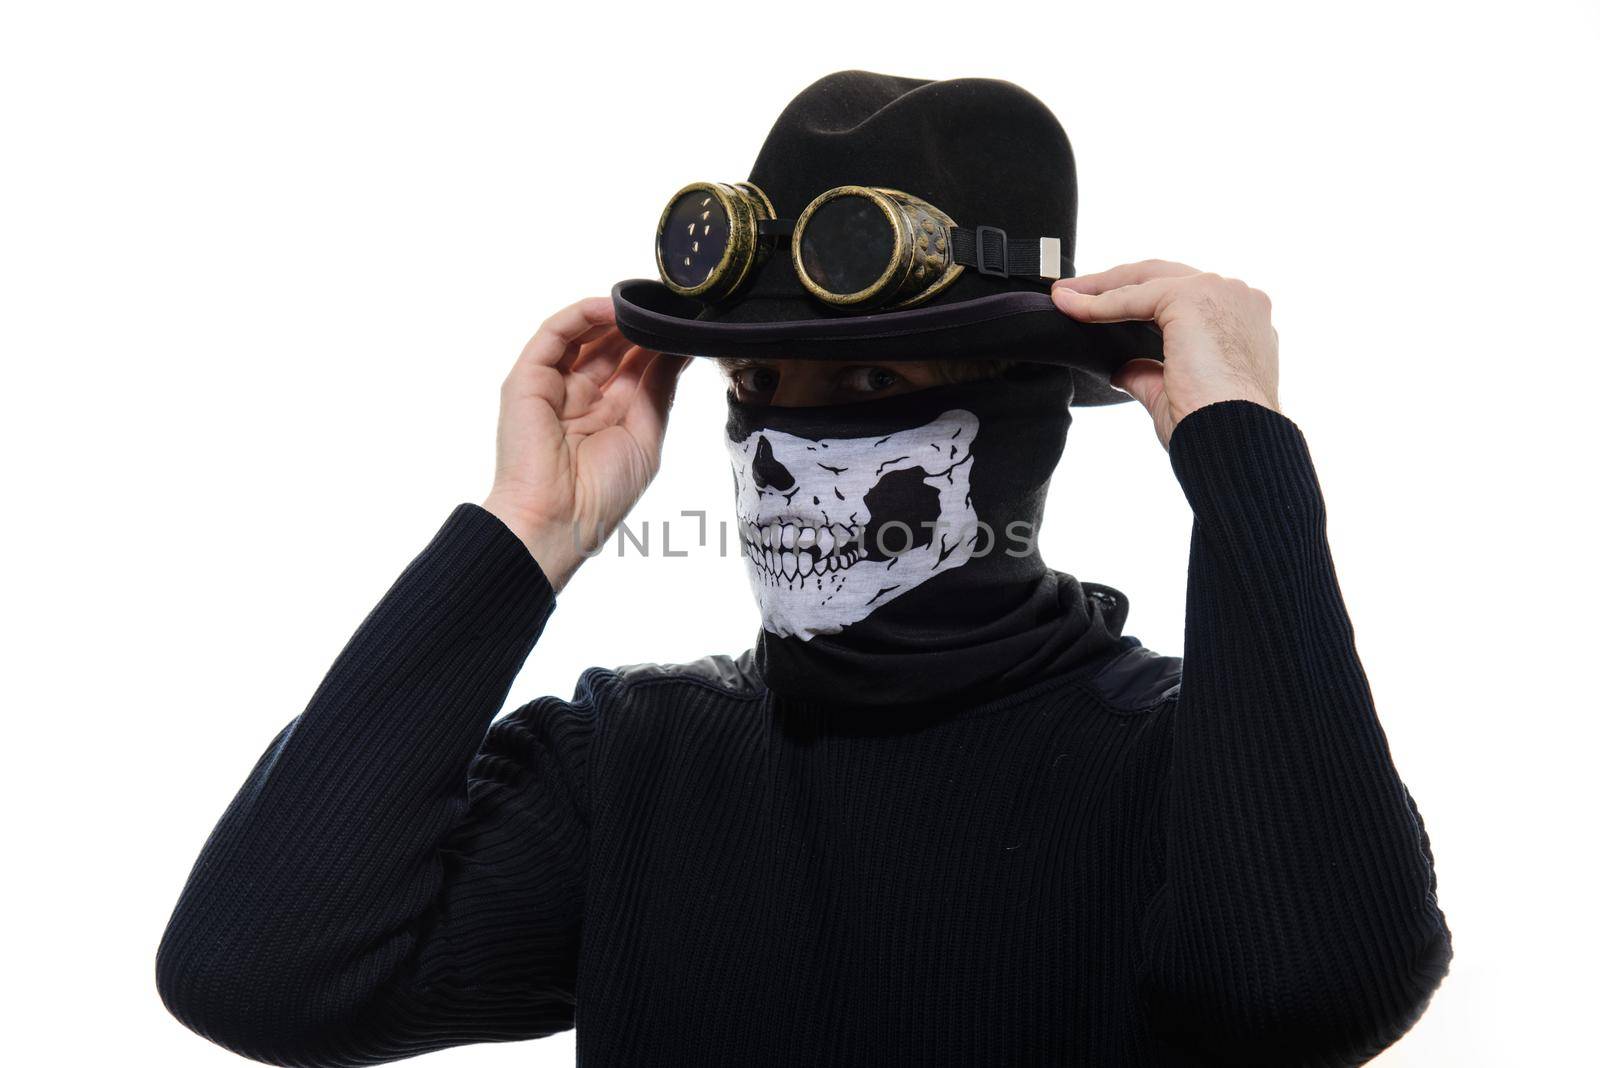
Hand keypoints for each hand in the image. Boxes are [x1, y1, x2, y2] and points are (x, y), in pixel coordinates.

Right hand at [482, 297, 688, 590]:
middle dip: (640, 326)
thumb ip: (660, 388)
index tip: (686, 324)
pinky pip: (554, 334)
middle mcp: (579, 397)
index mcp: (607, 414)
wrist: (559, 520)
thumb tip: (680, 349)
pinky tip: (613, 308)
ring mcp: (552, 385)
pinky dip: (582, 314)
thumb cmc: (601, 493)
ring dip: (615, 316)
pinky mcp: (528, 378)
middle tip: (670, 308)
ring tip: (646, 305)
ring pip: (583, 335)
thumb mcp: (646, 434)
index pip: (634, 366)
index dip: (657, 344)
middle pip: (611, 347)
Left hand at [1051, 261, 1279, 448]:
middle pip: (1165, 278)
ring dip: (1101, 286)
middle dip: (1115, 283)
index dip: (1140, 301)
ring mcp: (1219, 292)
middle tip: (1073, 293)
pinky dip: (1098, 302)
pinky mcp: (1193, 297)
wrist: (1234, 440)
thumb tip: (1123, 370)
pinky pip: (1132, 295)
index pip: (1184, 298)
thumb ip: (1150, 374)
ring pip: (1147, 279)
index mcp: (1243, 323)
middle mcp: (1238, 299)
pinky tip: (1070, 306)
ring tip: (1065, 296)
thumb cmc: (1216, 429)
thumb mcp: (1175, 394)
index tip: (1101, 310)